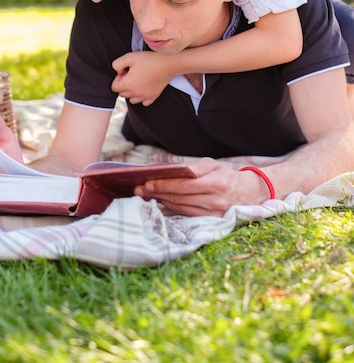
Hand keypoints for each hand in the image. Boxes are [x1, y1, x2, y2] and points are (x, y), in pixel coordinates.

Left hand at [112, 52, 172, 105]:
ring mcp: (144, 97)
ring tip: (138, 81)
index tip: (125, 72)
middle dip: (124, 85)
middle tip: (132, 74)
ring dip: (132, 92)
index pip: (114, 87)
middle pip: (122, 94)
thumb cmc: (149, 59)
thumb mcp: (129, 57)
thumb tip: (118, 72)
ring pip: (131, 100)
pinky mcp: (153, 97)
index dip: (118, 78)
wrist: (167, 64)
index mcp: (127, 84)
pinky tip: (145, 88)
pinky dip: (142, 97)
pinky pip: (144, 102)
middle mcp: (135, 93)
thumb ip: (117, 64)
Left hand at [133, 157, 270, 215]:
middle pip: (179, 198)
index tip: (147, 182)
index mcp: (216, 183)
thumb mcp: (213, 164)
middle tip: (139, 189)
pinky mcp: (210, 222)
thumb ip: (195, 167)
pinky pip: (186, 214)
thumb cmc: (225, 176)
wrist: (247, 194)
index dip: (164, 185)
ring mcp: (213, 214)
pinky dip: (171, 208)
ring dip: (161, 201)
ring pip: (180, 207)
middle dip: (157, 193)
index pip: (184, 186)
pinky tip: (161, 202)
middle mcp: (215, 201)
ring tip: (146, 195)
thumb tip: (176, 170)